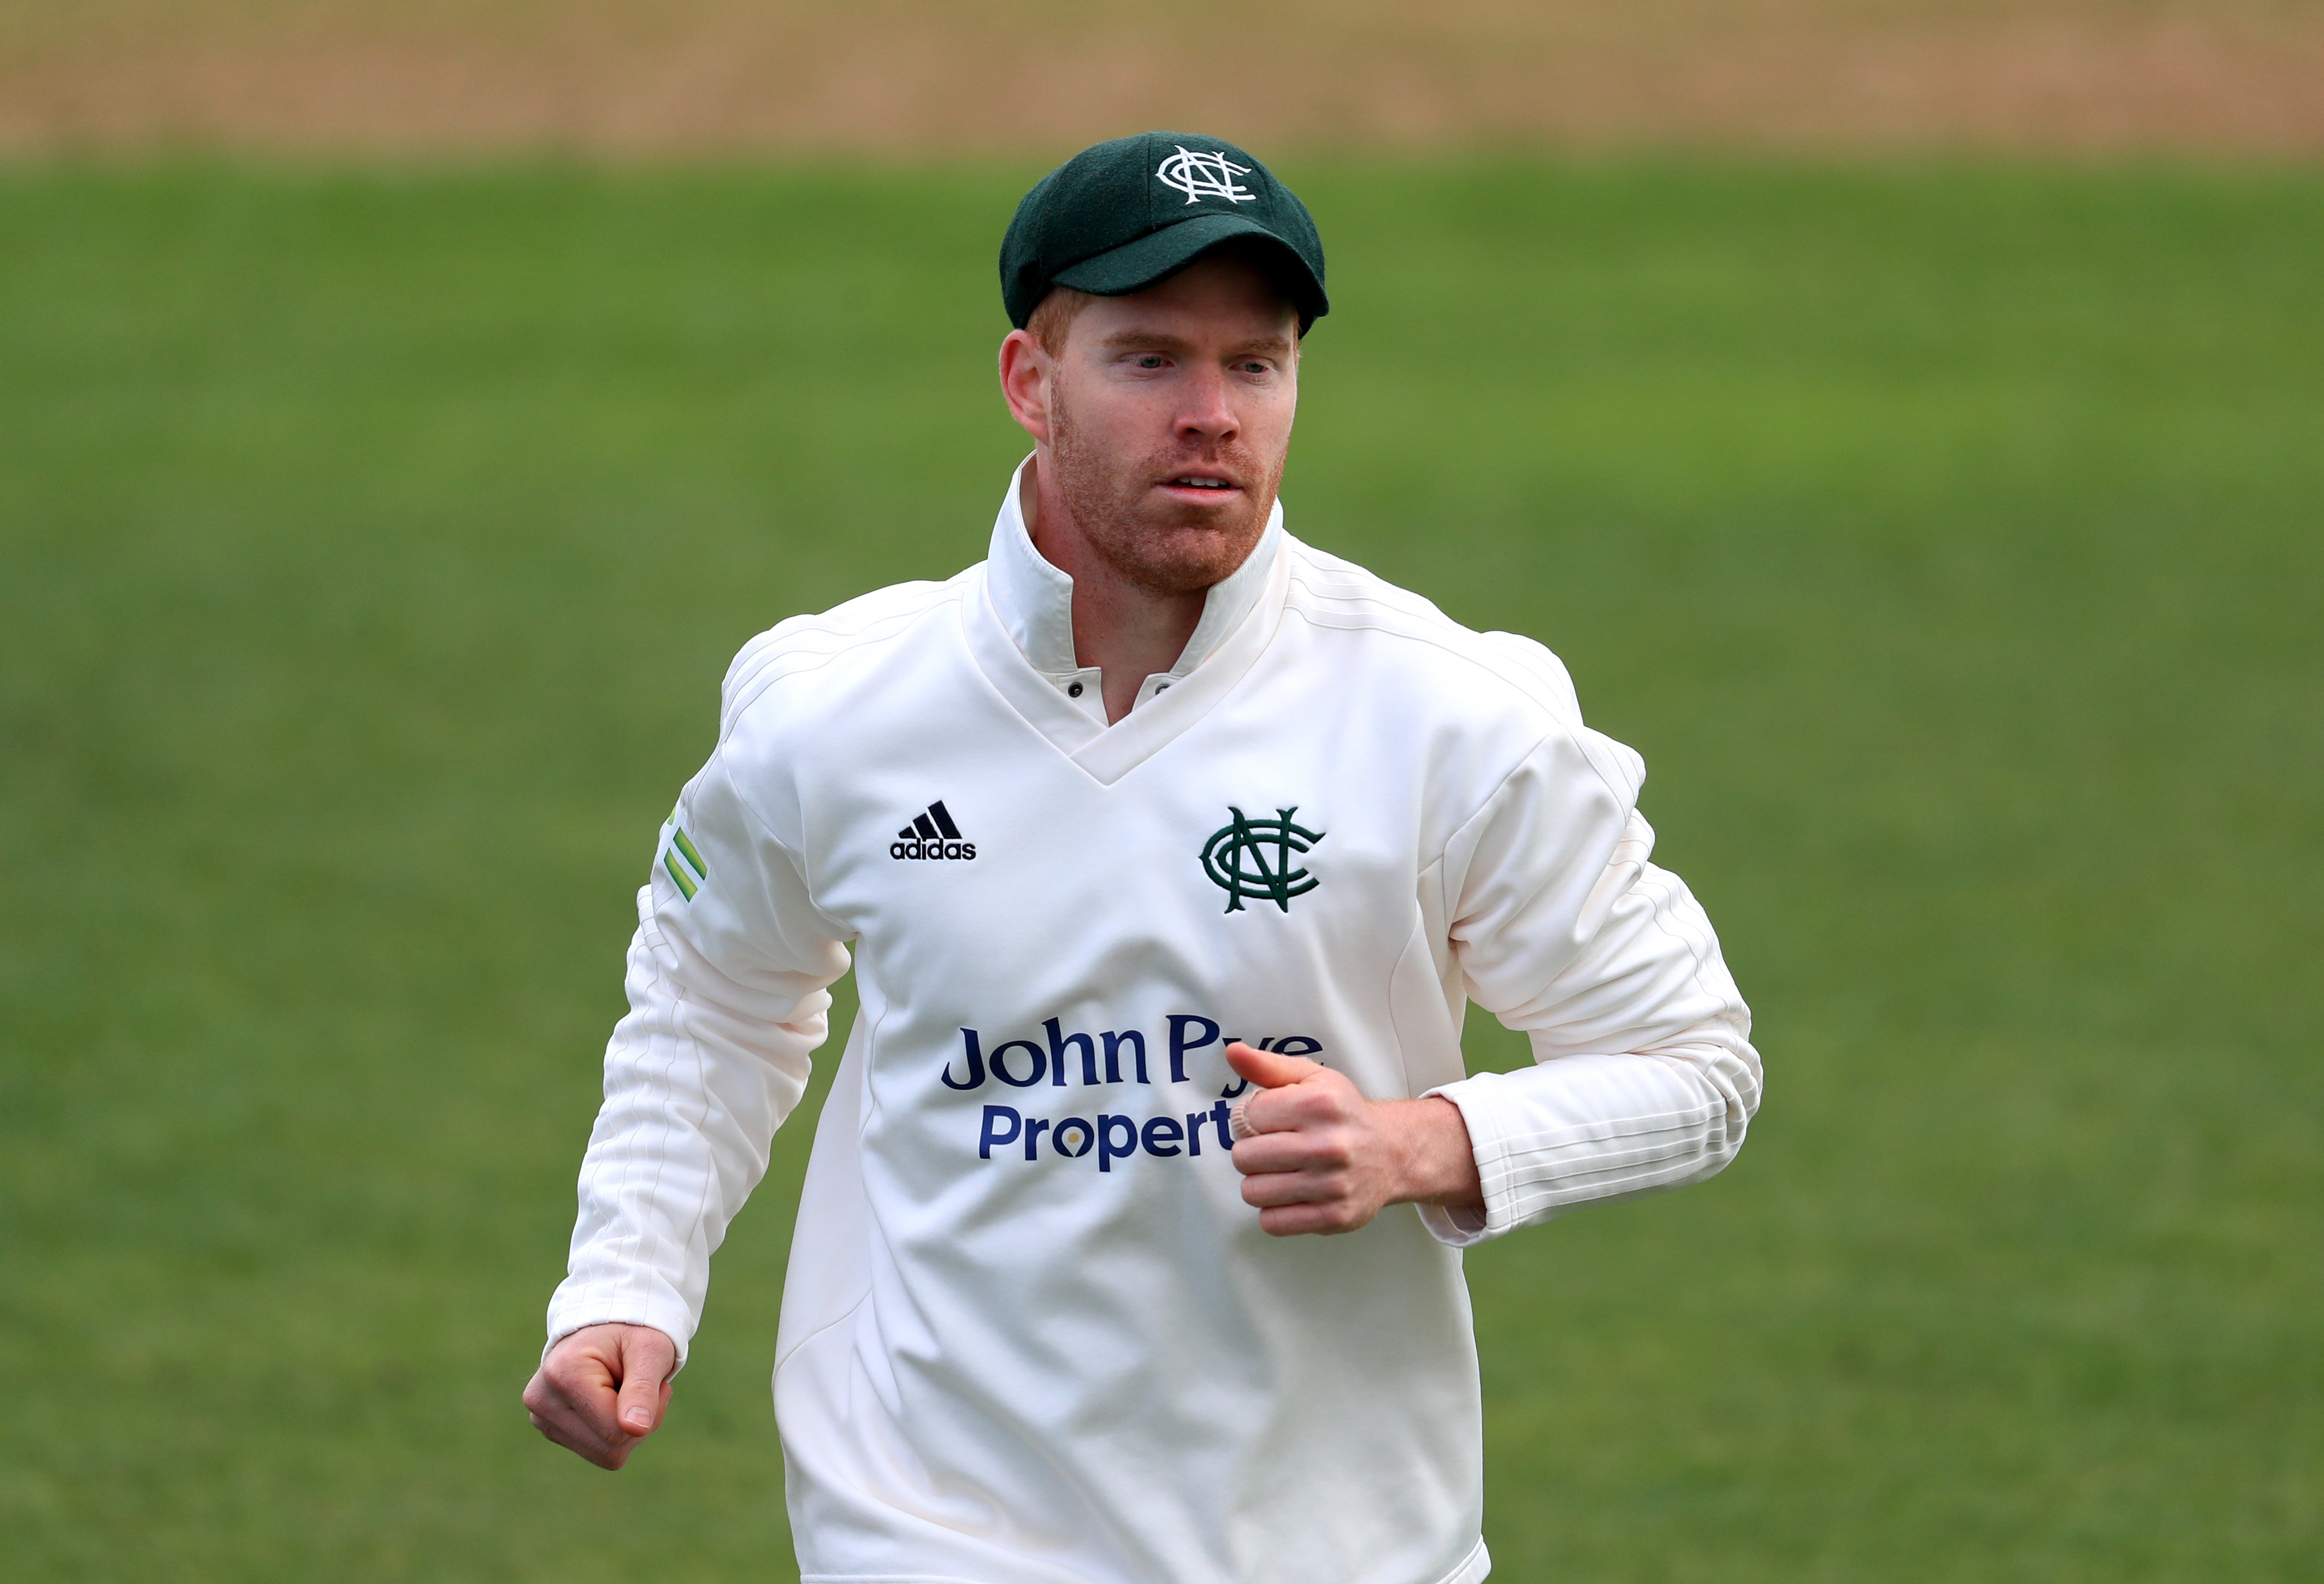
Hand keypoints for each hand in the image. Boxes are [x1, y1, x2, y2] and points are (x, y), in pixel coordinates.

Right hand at [523, 1322, 677, 1469]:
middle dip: (638, 1423)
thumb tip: (635, 1429)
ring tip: (624, 1390)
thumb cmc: (633, 1333)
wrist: (608, 1327)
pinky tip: (610, 1402)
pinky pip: (596, 1452)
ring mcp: (541, 1418)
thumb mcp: (649, 1350)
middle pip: (609, 1448)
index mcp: (563, 1373)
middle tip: (641, 1385)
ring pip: (604, 1454)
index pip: (615, 1429)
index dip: (649, 1411)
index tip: (651, 1378)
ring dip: (627, 1428)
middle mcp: (542, 1399)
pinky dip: (614, 1432)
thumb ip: (643, 1389)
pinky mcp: (549, 1429)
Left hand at [1226, 1042, 1484, 1235]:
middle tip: (1273, 1148)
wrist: (1393, 1154)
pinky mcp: (1335, 1217)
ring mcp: (1333, 1185)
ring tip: (1282, 1172)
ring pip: (1253, 1192)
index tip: (1268, 1121)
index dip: (1250, 1119)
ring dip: (1260, 1183)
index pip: (1247, 1116)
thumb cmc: (1343, 1114)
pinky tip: (1291, 1194)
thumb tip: (1232, 1052)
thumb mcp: (1312, 1079)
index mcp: (1319, 1104)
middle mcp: (1329, 1144)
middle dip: (1251, 1152)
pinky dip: (1274, 1211)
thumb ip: (1268, 1066)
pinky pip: (1272, 1222)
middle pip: (1244, 1157)